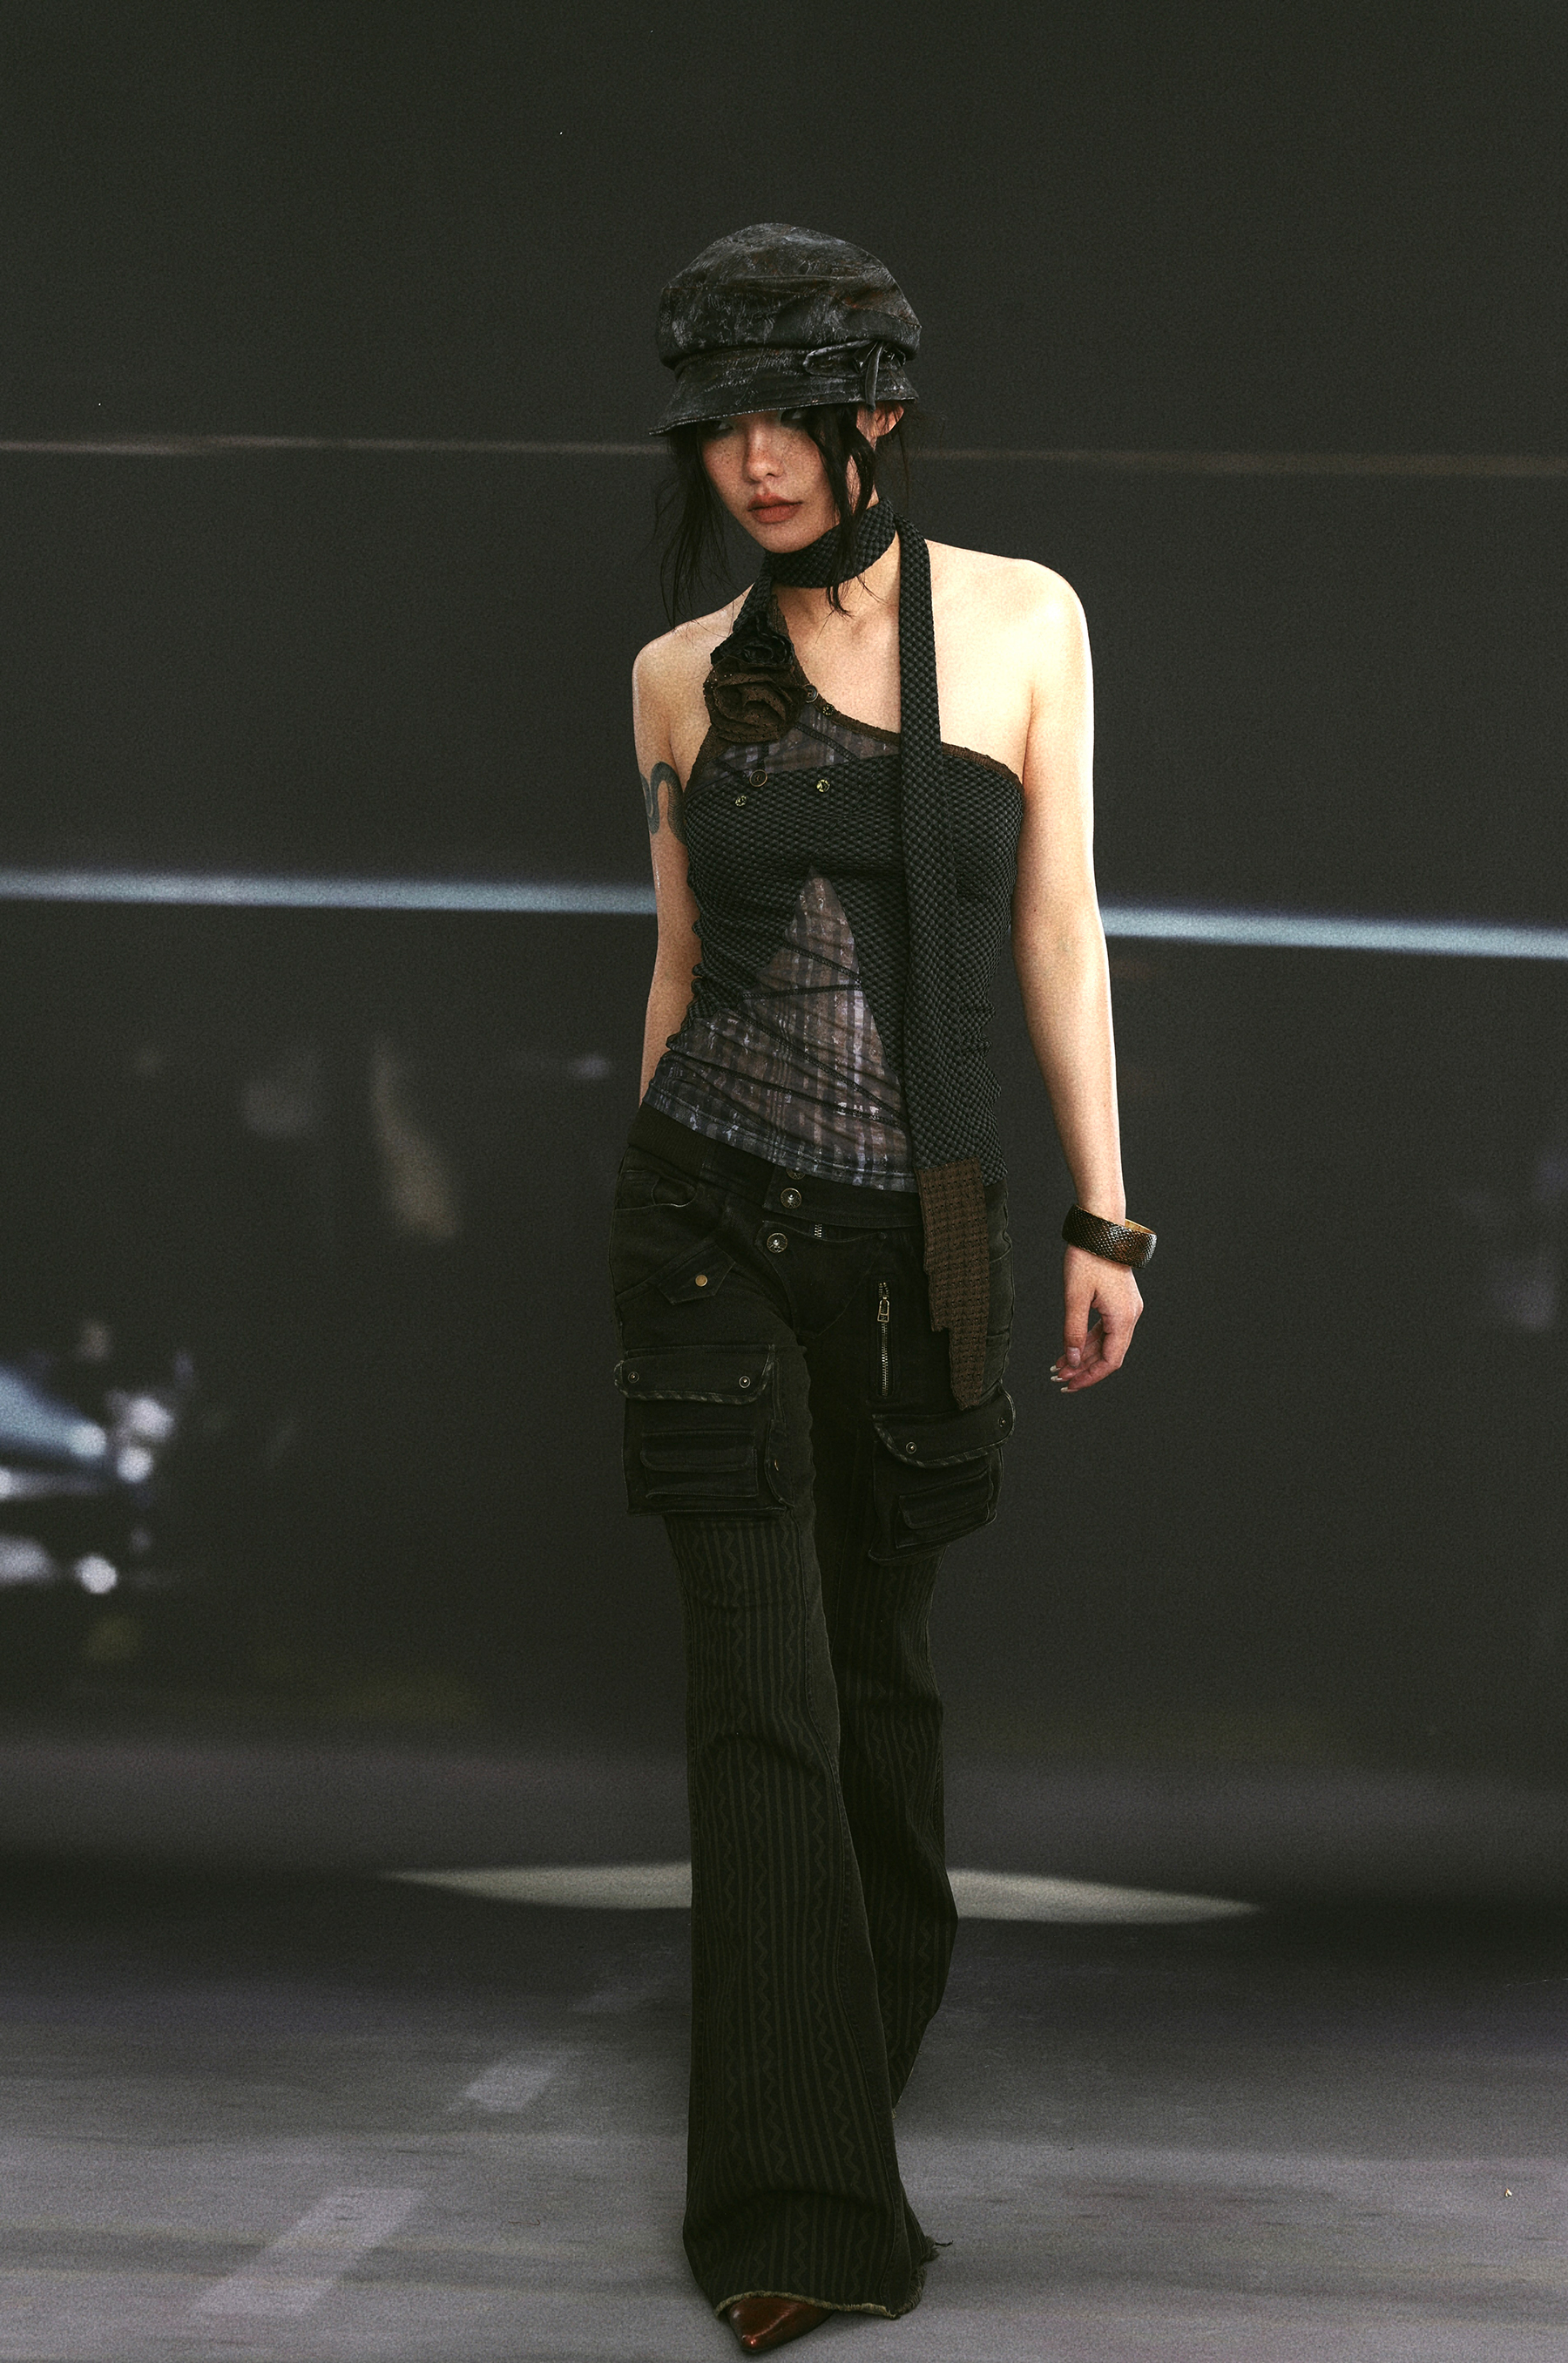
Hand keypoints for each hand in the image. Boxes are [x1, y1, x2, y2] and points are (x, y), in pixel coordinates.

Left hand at [1051, 1247, 1142, 1392]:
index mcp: (1124, 1317)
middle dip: (1084, 1368)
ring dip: (1084, 1355)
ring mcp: (1126, 1308)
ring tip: (1060, 1365)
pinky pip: (1105, 1328)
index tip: (1070, 1384)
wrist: (1100, 1228)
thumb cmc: (1088, 1256)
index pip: (1110, 1360)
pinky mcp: (1119, 1301)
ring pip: (1106, 1342)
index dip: (1090, 1376)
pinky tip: (1071, 1347)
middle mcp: (1130, 1314)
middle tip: (1059, 1378)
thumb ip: (1073, 1331)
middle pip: (1109, 1354)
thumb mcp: (1075, 1297)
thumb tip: (1072, 1359)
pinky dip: (1088, 1339)